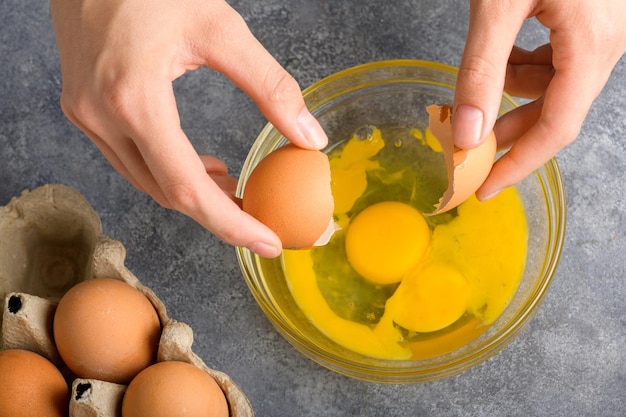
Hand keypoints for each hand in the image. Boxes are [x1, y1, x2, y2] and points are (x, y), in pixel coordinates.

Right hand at [50, 0, 327, 257]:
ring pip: (146, 183)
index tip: (268, 242)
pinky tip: (198, 164)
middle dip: (218, 214)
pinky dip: (167, 172)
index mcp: (134, 99)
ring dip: (192, 194)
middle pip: (167, 194)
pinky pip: (130, 161)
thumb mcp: (221, 29)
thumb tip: (309, 137)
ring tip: (234, 187)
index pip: (188, 188)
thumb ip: (271, 86)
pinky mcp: (83, 108)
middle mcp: (101, 116)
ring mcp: (86, 115)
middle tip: (259, 214)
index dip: (232, 224)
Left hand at [453, 0, 625, 199]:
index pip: (555, 129)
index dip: (517, 165)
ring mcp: (603, 31)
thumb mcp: (498, 4)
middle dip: (507, 130)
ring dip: (513, 92)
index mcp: (591, 45)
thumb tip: (468, 133)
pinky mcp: (591, 19)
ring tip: (478, 85)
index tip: (484, 189)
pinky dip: (526, 66)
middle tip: (467, 145)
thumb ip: (481, 68)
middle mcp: (607, 43)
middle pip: (556, 111)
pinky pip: (560, 60)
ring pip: (556, 86)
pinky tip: (502, 57)